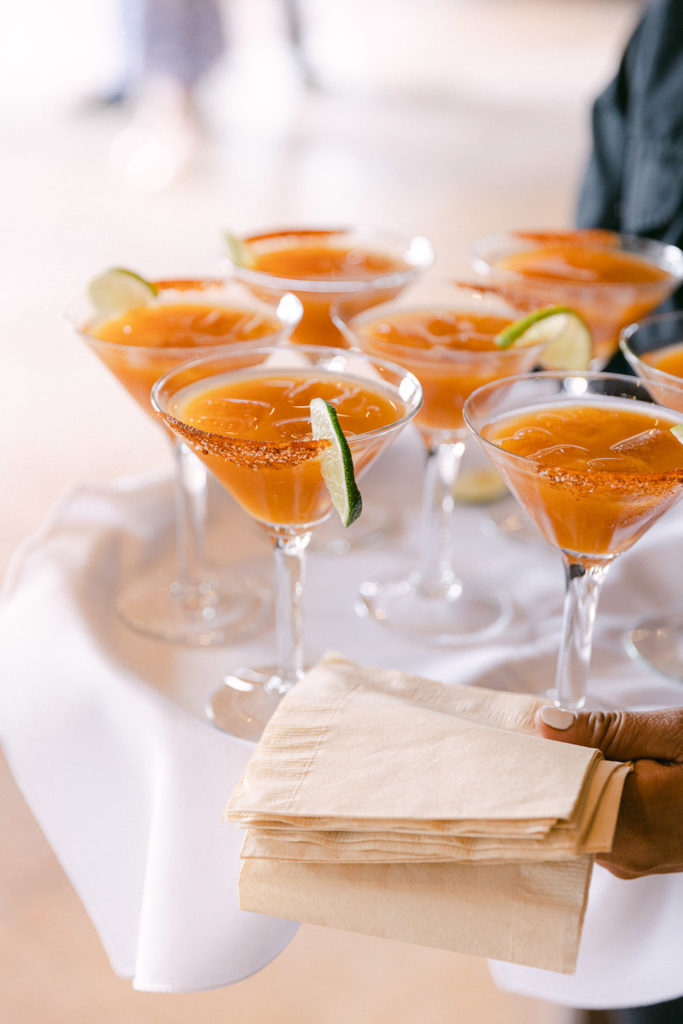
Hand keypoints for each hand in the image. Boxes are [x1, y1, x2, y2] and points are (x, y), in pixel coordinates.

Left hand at [535, 706, 682, 878]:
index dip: (529, 768)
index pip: (554, 802)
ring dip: (565, 782)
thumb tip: (544, 724)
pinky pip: (596, 825)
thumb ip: (606, 731)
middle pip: (560, 812)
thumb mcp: (672, 733)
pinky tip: (582, 765)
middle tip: (523, 730)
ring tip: (551, 741)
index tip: (509, 736)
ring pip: (576, 818)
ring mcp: (635, 862)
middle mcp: (628, 856)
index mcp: (634, 826)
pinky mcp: (641, 856)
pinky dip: (587, 795)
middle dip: (543, 772)